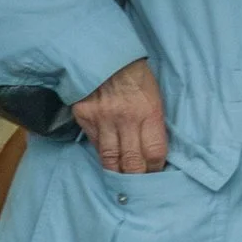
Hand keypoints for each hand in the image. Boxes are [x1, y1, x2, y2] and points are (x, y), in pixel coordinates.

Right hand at [73, 56, 168, 173]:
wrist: (105, 55)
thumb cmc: (136, 75)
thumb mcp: (154, 95)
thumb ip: (153, 123)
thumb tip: (152, 151)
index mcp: (149, 112)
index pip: (155, 153)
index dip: (155, 169)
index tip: (155, 174)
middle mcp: (126, 119)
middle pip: (132, 162)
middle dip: (136, 177)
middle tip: (138, 186)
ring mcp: (103, 119)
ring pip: (110, 159)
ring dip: (117, 173)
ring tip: (121, 180)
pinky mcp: (85, 118)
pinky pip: (94, 145)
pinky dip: (101, 154)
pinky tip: (107, 159)